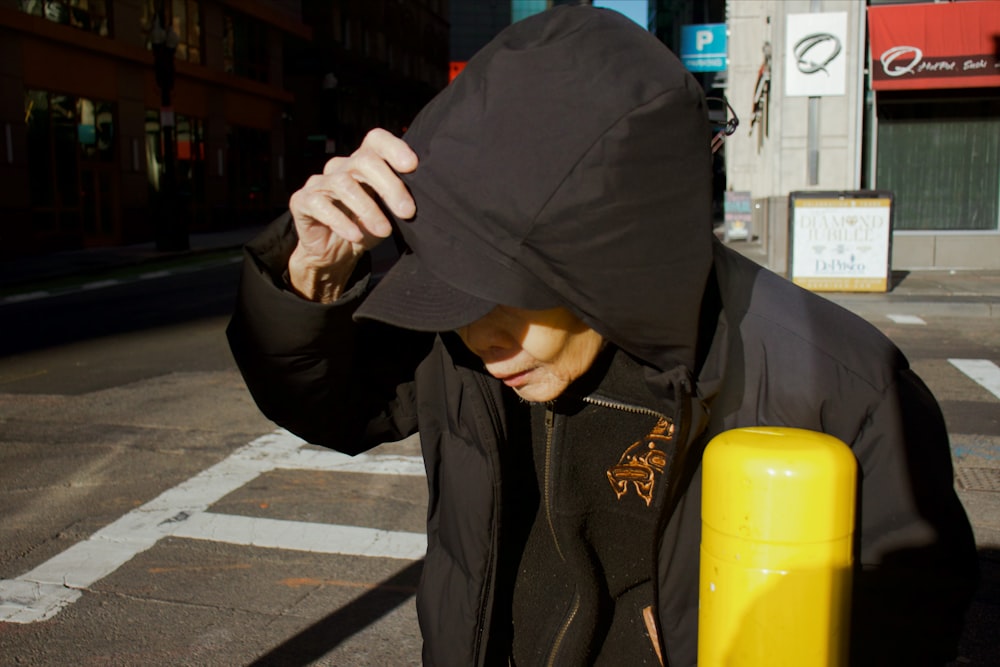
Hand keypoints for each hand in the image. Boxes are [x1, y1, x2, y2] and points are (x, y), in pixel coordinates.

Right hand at [287, 128, 417, 301]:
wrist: (334, 254)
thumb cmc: (366, 227)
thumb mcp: (389, 215)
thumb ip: (401, 201)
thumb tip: (429, 197)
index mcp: (363, 163)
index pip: (376, 140)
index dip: (394, 148)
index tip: (413, 166)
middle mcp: (341, 167)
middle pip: (364, 161)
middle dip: (390, 186)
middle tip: (408, 212)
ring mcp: (320, 182)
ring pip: (344, 184)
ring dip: (368, 208)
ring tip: (384, 231)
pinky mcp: (302, 201)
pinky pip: (320, 205)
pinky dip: (340, 221)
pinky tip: (355, 235)